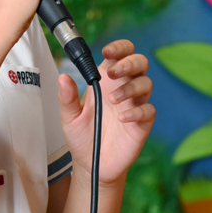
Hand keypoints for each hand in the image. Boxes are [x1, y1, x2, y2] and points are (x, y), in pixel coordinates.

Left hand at [57, 40, 154, 186]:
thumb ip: (67, 97)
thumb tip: (63, 77)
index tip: (107, 52)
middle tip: (112, 73)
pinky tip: (123, 118)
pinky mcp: (141, 124)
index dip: (119, 48)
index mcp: (106, 81)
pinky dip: (138, 111)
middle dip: (128, 63)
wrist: (91, 164)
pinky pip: (148, 110)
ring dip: (131, 87)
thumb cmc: (82, 136)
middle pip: (139, 63)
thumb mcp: (69, 117)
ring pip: (146, 84)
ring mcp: (134, 105)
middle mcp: (123, 88)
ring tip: (113, 100)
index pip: (120, 55)